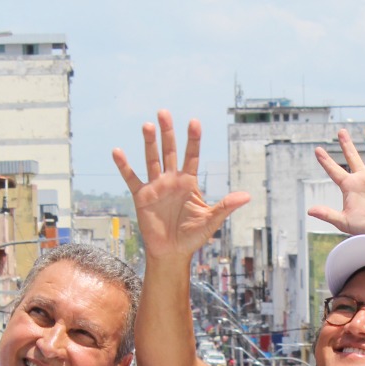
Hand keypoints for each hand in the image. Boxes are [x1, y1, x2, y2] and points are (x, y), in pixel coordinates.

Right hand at [113, 111, 247, 262]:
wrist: (172, 253)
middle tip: (164, 112)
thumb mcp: (211, 221)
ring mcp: (156, 186)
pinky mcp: (142, 197)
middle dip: (167, 132)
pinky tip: (117, 152)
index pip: (192, 156)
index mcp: (189, 183)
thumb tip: (247, 196)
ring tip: (147, 125)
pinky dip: (124, 166)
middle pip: (170, 151)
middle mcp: (172, 180)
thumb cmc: (192, 237)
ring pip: (152, 159)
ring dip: (149, 143)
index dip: (193, 139)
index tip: (194, 121)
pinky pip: (132, 178)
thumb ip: (226, 206)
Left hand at [307, 127, 364, 242]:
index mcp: (350, 186)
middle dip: (347, 144)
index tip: (317, 150)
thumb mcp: (344, 221)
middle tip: (341, 131)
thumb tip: (310, 211)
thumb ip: (328, 215)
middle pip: (352, 157)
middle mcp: (362, 179)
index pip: (334, 171)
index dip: (326, 161)